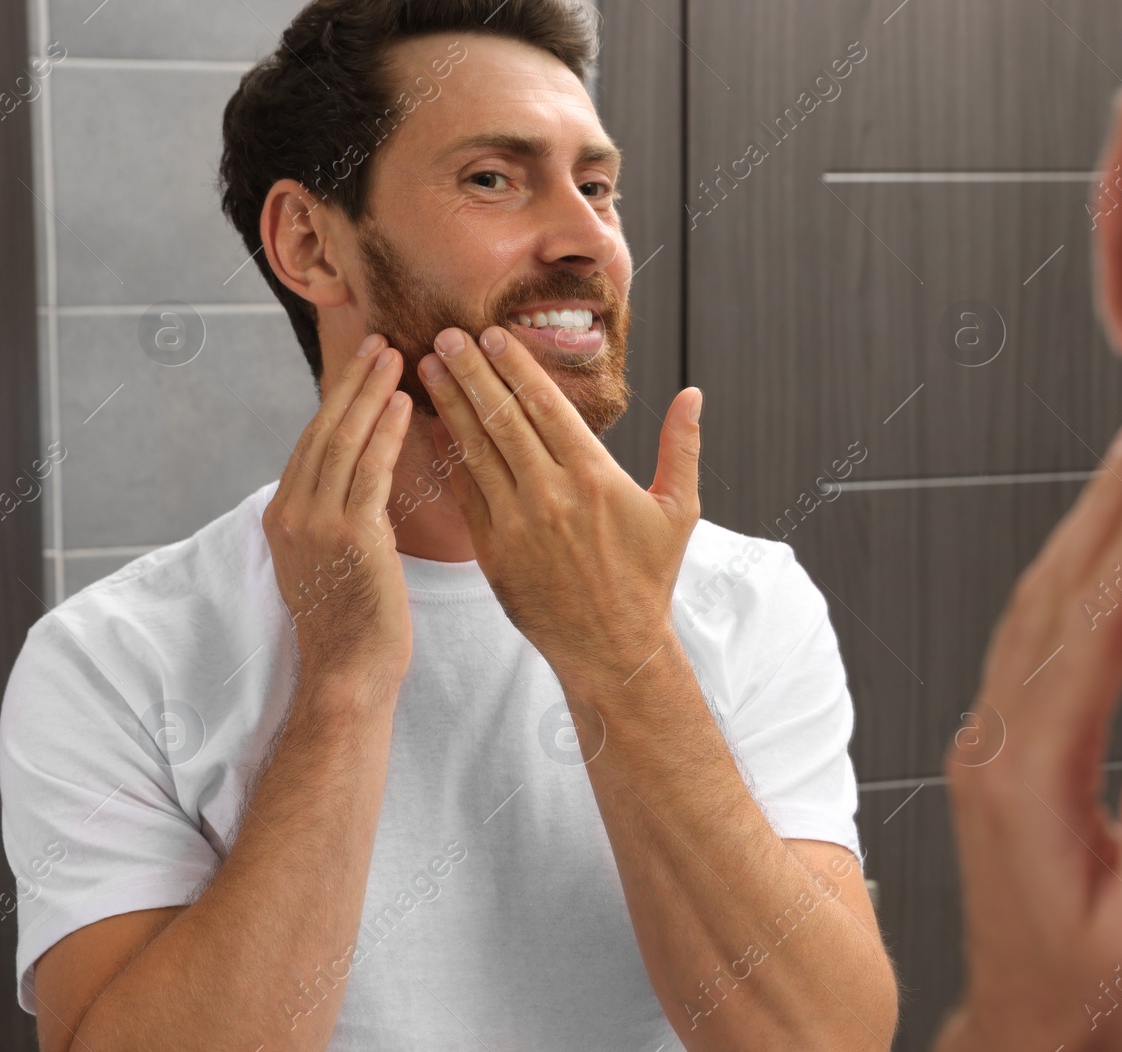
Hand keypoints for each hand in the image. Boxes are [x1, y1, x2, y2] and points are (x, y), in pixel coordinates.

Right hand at [263, 335, 414, 688]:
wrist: (349, 675)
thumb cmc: (357, 624)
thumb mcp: (338, 559)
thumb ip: (343, 515)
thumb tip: (366, 478)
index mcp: (284, 516)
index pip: (313, 442)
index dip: (339, 400)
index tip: (363, 364)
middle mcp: (292, 513)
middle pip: (323, 431)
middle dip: (352, 383)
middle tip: (380, 341)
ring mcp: (316, 524)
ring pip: (343, 442)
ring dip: (370, 395)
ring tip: (396, 356)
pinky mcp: (349, 538)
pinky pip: (369, 472)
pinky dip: (385, 433)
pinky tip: (405, 404)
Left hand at [416, 325, 701, 694]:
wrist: (612, 647)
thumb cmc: (648, 577)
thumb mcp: (678, 511)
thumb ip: (682, 448)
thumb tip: (693, 394)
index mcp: (595, 476)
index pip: (546, 405)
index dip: (514, 366)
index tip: (491, 335)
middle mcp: (552, 493)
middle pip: (503, 417)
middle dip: (471, 372)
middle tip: (446, 335)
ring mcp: (517, 522)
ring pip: (476, 448)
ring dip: (449, 403)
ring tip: (428, 368)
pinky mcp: (492, 550)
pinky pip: (464, 492)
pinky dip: (446, 455)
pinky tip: (432, 425)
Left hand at [930, 399, 1121, 1051]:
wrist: (1030, 1031)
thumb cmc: (1094, 993)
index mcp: (1031, 777)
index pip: (1088, 629)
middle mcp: (994, 743)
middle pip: (1048, 593)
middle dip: (1106, 500)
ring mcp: (986, 740)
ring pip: (1029, 603)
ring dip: (1081, 523)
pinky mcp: (995, 748)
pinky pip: (1024, 633)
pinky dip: (1066, 572)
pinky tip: (1094, 547)